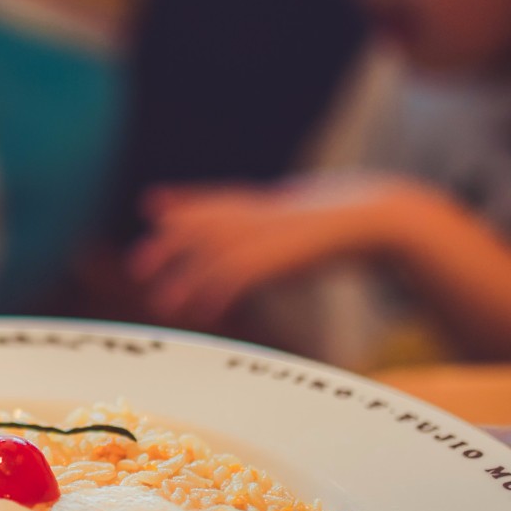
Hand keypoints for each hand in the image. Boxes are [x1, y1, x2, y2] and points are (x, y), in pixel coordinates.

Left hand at [128, 174, 426, 329]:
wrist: (370, 219)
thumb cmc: (336, 226)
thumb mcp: (295, 220)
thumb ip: (268, 223)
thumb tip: (252, 242)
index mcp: (261, 203)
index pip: (212, 199)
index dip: (181, 203)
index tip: (153, 208)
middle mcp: (256, 215)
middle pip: (200, 225)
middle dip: (169, 244)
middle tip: (140, 267)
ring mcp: (264, 233)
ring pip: (212, 255)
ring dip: (185, 279)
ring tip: (165, 304)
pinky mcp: (277, 255)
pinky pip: (236, 275)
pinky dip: (216, 292)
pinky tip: (203, 311)